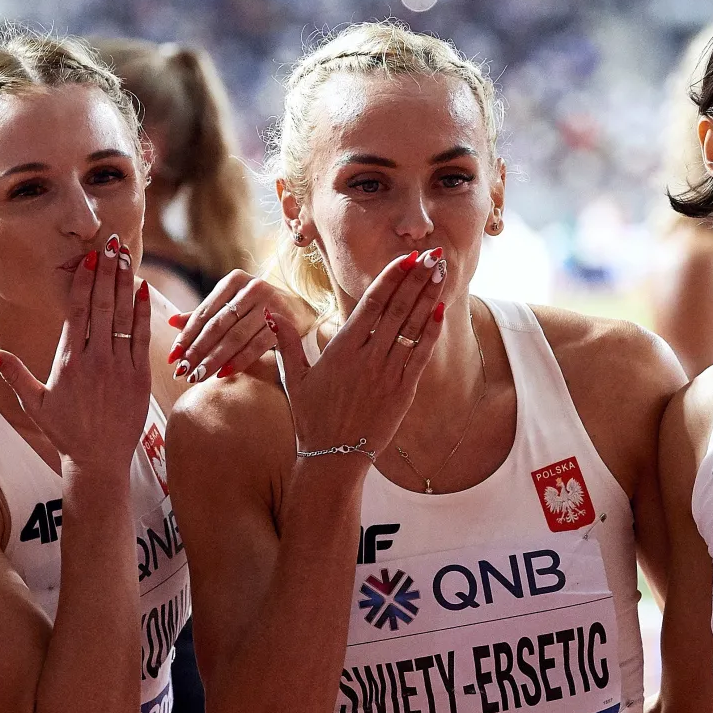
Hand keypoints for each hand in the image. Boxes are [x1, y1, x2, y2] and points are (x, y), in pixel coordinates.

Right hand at [0, 234, 151, 471]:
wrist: (99, 460)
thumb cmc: (64, 431)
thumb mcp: (33, 403)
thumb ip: (13, 374)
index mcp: (68, 361)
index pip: (77, 311)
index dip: (84, 281)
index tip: (89, 258)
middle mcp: (95, 359)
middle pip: (102, 306)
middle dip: (106, 272)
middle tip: (111, 244)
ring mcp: (119, 367)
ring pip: (123, 317)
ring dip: (124, 285)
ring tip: (125, 258)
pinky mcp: (139, 377)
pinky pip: (141, 338)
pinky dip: (142, 313)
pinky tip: (142, 290)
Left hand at [165, 270, 301, 382]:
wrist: (300, 309)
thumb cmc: (257, 309)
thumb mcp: (231, 306)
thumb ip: (203, 315)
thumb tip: (170, 322)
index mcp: (235, 280)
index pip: (205, 311)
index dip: (187, 335)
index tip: (173, 356)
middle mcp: (253, 287)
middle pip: (218, 325)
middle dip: (198, 351)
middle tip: (182, 372)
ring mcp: (271, 303)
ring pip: (235, 337)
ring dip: (215, 359)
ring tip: (199, 376)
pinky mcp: (285, 322)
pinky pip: (257, 346)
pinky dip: (239, 361)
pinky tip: (223, 374)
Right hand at [268, 249, 446, 464]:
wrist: (333, 458)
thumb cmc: (312, 418)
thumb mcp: (294, 379)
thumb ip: (286, 342)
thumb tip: (272, 312)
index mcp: (341, 348)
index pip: (371, 303)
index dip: (390, 277)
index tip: (406, 257)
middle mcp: (367, 356)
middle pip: (396, 308)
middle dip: (416, 278)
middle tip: (432, 253)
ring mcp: (387, 373)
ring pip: (412, 326)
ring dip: (428, 296)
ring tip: (441, 272)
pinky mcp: (403, 391)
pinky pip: (421, 354)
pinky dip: (431, 330)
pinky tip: (440, 309)